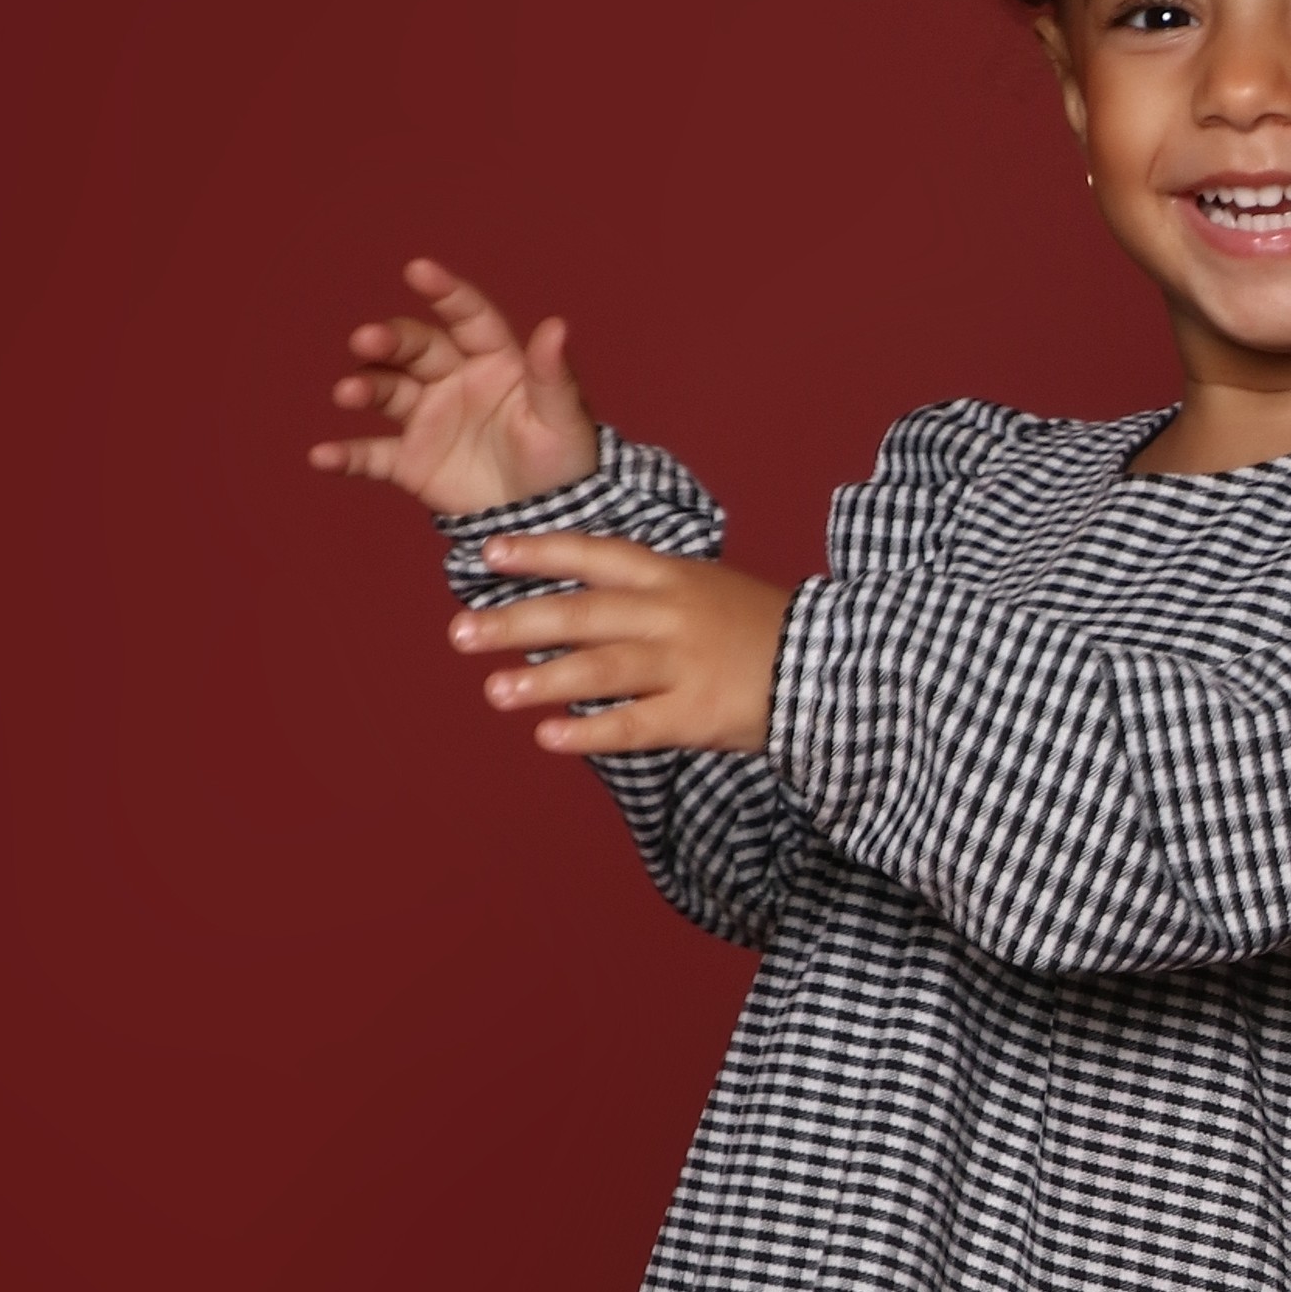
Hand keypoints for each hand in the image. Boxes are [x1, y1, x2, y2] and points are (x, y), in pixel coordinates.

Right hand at [310, 257, 599, 512]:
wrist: (545, 521)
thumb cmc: (564, 463)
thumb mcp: (565, 419)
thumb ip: (553, 375)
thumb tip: (557, 325)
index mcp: (494, 360)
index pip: (467, 317)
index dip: (444, 293)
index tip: (418, 270)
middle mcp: (453, 379)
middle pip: (414, 349)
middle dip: (389, 341)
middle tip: (367, 341)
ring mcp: (428, 418)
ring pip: (387, 391)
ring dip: (365, 388)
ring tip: (349, 395)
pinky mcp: (411, 461)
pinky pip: (372, 455)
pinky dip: (346, 456)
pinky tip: (322, 456)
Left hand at [454, 532, 792, 754]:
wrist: (829, 669)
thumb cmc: (757, 632)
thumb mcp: (703, 589)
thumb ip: (642, 596)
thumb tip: (567, 614)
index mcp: (670, 576)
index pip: (593, 555)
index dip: (539, 553)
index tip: (488, 554)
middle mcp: (670, 614)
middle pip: (581, 614)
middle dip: (516, 622)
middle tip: (461, 634)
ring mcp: (683, 665)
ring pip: (601, 669)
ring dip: (542, 680)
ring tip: (494, 692)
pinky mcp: (697, 715)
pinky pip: (634, 725)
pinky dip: (590, 731)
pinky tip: (549, 737)